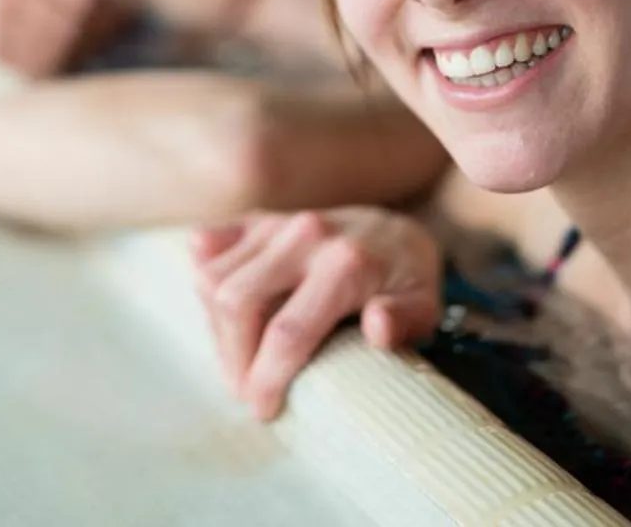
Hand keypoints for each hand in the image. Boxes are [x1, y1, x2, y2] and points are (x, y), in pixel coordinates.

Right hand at [191, 208, 441, 419]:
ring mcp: (277, 224)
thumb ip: (405, 320)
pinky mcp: (257, 221)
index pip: (287, 331)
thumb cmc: (406, 282)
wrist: (395, 230)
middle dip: (234, 358)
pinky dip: (205, 279)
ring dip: (217, 328)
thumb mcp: (425, 308)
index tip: (262, 409)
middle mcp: (306, 236)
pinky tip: (223, 313)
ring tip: (239, 359)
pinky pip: (208, 245)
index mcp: (346, 264)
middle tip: (245, 390)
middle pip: (237, 302)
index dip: (267, 378)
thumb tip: (378, 328)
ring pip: (214, 277)